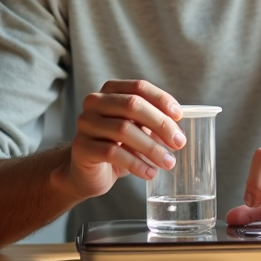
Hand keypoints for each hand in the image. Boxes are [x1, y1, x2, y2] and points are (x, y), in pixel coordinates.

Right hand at [61, 79, 186, 200]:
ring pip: (123, 129)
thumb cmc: (116, 147)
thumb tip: (178, 131)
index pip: (139, 87)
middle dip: (160, 124)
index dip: (161, 100)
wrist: (87, 172)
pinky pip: (112, 153)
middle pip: (132, 105)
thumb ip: (154, 123)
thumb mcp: (137, 130)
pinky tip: (150, 173)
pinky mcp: (81, 146)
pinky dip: (136, 163)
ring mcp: (85, 123)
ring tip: (168, 162)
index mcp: (110, 91)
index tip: (179, 117)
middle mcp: (94, 102)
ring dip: (152, 148)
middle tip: (179, 143)